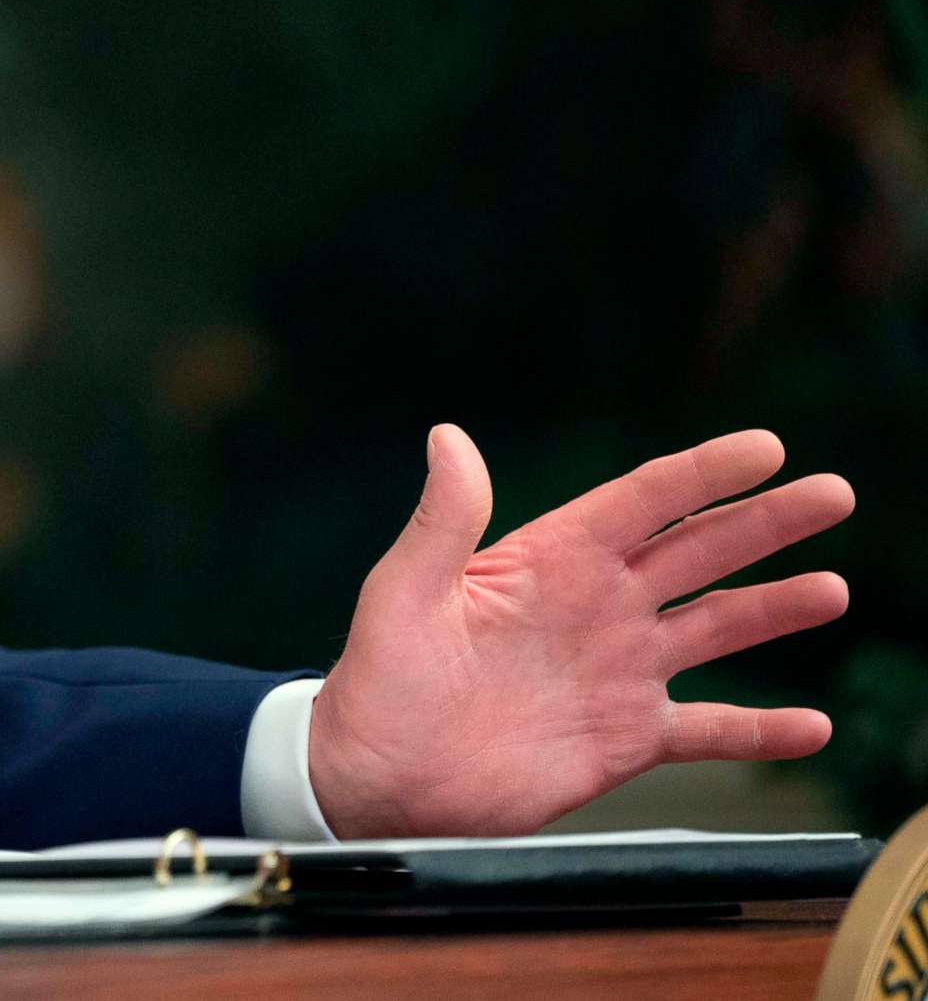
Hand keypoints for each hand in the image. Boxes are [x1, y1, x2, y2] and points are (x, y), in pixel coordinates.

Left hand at [309, 425, 852, 838]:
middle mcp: (596, 606)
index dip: (703, 473)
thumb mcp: (404, 591)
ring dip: (776, 610)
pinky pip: (708, 731)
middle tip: (834, 493)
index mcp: (549, 558)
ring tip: (834, 588)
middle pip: (698, 551)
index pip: (642, 501)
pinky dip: (761, 731)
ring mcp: (617, 671)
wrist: (379, 777)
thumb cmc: (379, 677)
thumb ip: (444, 519)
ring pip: (716, 628)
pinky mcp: (626, 739)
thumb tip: (449, 435)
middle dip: (766, 522)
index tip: (766, 447)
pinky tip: (812, 725)